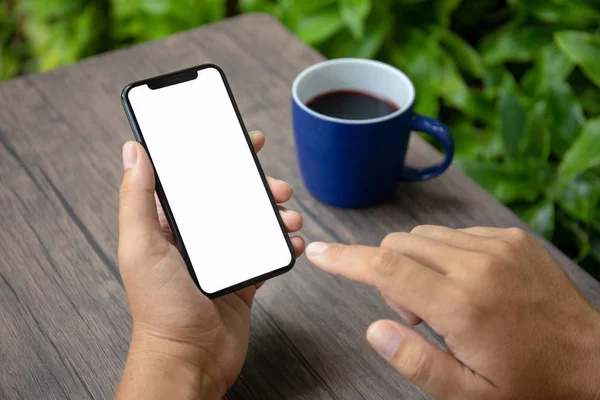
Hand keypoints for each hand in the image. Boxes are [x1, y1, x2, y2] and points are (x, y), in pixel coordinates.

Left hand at [115, 131, 304, 399]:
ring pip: (254, 221)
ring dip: (276, 213)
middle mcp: (197, 238)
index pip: (195, 179)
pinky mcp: (244, 278)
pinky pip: (268, 251)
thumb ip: (137, 198)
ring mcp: (223, 258)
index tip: (243, 140)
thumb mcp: (142, 247)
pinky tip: (292, 241)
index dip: (219, 155)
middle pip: (232, 197)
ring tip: (289, 215)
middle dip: (258, 185)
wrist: (190, 360)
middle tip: (276, 185)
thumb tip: (133, 151)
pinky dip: (284, 243)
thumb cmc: (160, 308)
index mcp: (170, 226)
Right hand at [306, 226, 599, 399]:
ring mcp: (498, 245)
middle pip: (399, 244)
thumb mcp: (468, 395)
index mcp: (463, 305)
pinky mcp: (511, 237)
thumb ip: (415, 362)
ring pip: (424, 235)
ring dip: (417, 264)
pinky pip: (455, 234)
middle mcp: (478, 264)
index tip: (319, 252)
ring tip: (447, 302)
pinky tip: (469, 285)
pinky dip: (446, 255)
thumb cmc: (530, 384)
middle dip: (390, 275)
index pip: (385, 268)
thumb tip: (375, 328)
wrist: (591, 361)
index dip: (344, 259)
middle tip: (419, 316)